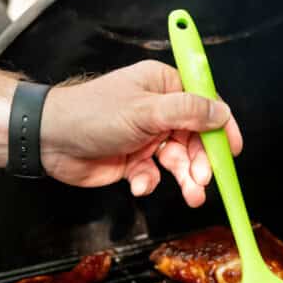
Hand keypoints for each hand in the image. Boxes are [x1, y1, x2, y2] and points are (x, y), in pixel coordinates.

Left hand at [40, 60, 242, 205]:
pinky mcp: (134, 160)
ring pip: (178, 160)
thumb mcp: (145, 111)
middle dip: (201, 161)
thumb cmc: (92, 115)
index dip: (222, 128)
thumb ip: (187, 111)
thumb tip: (221, 113)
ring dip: (184, 178)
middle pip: (195, 137)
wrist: (50, 140)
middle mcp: (158, 110)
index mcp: (163, 86)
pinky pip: (154, 174)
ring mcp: (146, 136)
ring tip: (191, 195)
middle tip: (203, 179)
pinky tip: (138, 183)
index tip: (232, 150)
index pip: (204, 104)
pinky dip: (150, 182)